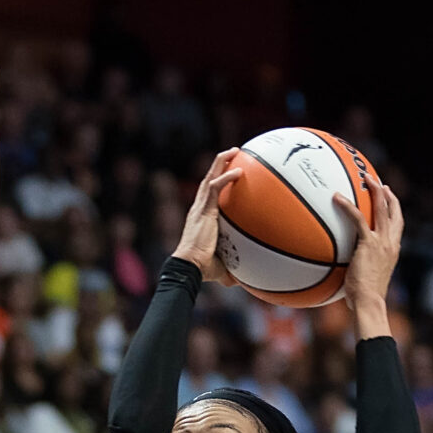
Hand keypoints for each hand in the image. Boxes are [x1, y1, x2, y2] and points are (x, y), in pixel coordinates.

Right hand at [171, 149, 240, 283]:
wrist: (190, 267)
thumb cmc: (202, 270)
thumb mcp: (221, 268)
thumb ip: (231, 269)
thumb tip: (242, 281)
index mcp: (201, 218)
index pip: (208, 195)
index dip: (217, 182)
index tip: (229, 173)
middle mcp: (199, 209)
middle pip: (208, 179)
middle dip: (219, 165)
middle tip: (234, 153)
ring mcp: (200, 207)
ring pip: (209, 177)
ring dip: (221, 162)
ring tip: (234, 150)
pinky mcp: (203, 210)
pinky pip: (214, 188)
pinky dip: (226, 178)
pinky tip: (239, 171)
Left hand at [341, 179, 403, 321]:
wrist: (369, 303)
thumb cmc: (365, 299)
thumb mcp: (366, 278)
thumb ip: (361, 267)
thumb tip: (345, 268)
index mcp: (393, 250)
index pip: (397, 224)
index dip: (395, 208)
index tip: (389, 197)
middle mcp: (391, 243)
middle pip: (394, 211)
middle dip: (387, 194)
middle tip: (378, 182)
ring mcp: (382, 242)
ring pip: (381, 209)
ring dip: (375, 190)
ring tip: (365, 178)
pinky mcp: (369, 243)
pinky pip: (358, 219)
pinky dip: (348, 206)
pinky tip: (337, 197)